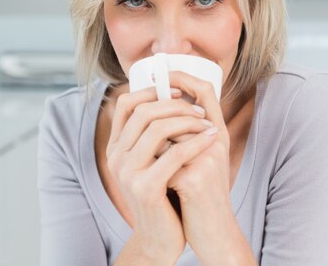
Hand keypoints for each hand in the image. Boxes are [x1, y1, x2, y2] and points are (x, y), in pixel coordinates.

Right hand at [106, 86, 218, 262]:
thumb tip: (173, 94)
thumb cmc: (164, 193)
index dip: (152, 91)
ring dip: (189, 121)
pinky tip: (212, 138)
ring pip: (157, 129)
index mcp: (116, 147)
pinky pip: (173, 154)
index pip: (125, 104)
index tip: (179, 91)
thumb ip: (155, 134)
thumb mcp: (155, 160)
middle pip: (143, 112)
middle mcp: (115, 157)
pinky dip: (196, 141)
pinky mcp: (145, 188)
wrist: (161, 237)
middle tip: (200, 110)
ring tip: (209, 125)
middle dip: (177, 105)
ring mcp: (127, 173)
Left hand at [165, 72, 236, 261]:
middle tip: (139, 109)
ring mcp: (206, 159)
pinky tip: (156, 179)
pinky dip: (154, 167)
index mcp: (217, 134)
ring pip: (167, 132)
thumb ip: (187, 136)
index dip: (183, 77)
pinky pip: (162, 159)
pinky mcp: (194, 179)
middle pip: (182, 108)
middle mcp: (216, 141)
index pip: (206, 90)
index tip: (161, 74)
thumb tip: (158, 112)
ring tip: (148, 158)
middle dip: (158, 112)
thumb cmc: (202, 196)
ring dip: (153, 144)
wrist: (213, 232)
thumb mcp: (200, 160)